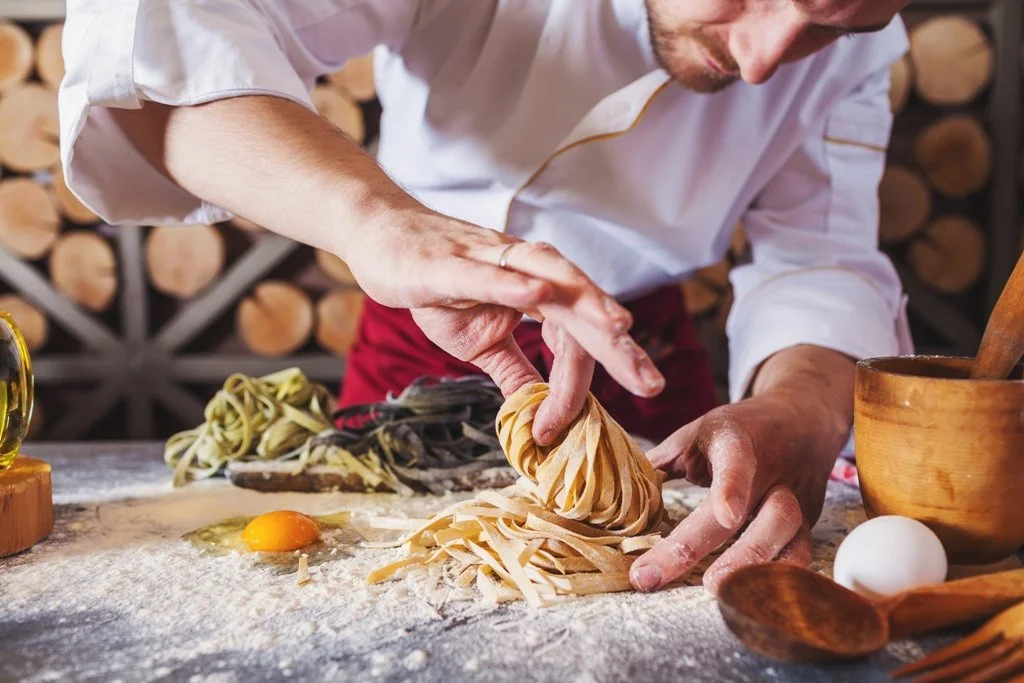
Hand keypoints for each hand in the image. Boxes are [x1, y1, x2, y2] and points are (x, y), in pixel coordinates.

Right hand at [342, 207, 665, 442]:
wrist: (382, 238)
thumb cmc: (433, 285)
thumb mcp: (477, 342)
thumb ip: (514, 371)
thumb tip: (538, 416)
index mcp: (538, 292)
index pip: (572, 342)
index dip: (571, 388)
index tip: (558, 430)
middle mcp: (528, 269)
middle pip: (582, 308)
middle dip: (618, 346)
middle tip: (651, 383)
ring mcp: (493, 260)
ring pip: (550, 281)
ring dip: (586, 303)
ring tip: (618, 328)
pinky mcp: (453, 259)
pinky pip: (491, 272)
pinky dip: (516, 282)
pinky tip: (539, 293)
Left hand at [628, 388, 848, 594]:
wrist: (802, 417)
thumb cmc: (737, 430)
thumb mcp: (696, 433)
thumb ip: (660, 462)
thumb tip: (614, 493)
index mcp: (737, 440)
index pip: (737, 460)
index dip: (733, 486)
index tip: (726, 515)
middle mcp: (771, 471)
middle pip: (747, 509)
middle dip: (701, 547)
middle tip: (657, 576)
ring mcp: (794, 497)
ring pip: (785, 534)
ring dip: (749, 566)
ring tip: (714, 591)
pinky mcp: (809, 522)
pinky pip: (802, 555)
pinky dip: (780, 581)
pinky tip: (752, 602)